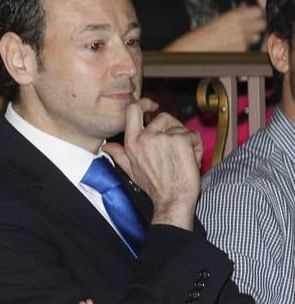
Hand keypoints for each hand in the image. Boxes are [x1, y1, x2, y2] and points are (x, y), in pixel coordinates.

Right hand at [103, 98, 200, 229]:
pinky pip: (193, 135)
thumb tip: (106, 147)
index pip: (133, 110)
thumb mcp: (130, 170)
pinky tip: (192, 159)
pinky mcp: (180, 139)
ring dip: (185, 139)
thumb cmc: (155, 187)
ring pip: (179, 126)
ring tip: (183, 156)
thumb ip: (119, 155)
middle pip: (162, 117)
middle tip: (176, 146)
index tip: (152, 105)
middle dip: (173, 128)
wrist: (173, 200)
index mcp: (132, 142)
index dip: (144, 103)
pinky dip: (197, 146)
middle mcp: (145, 137)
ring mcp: (163, 137)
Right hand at [168, 3, 266, 51]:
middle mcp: (241, 27)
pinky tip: (233, 44)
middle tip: (251, 25)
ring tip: (239, 36)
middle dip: (257, 24)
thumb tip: (244, 6)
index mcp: (235, 16)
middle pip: (261, 24)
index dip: (257, 13)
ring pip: (256, 36)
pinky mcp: (242, 49)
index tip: (255, 14)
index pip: (257, 11)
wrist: (197, 47)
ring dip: (251, 36)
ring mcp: (243, 39)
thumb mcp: (219, 18)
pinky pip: (248, 46)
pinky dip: (243, 45)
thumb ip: (235, 12)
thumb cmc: (203, 33)